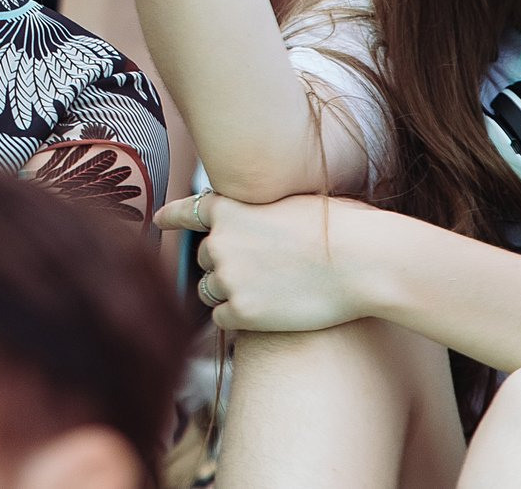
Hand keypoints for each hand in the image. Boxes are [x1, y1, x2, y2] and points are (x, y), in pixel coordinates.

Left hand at [157, 190, 377, 333]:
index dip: (173, 216)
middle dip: (226, 264)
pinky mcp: (243, 311)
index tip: (159, 219)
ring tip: (268, 291)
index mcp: (229, 208)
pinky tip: (266, 313)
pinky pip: (222, 319)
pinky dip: (238, 318)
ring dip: (230, 292)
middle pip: (205, 258)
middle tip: (264, 270)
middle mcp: (219, 241)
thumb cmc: (340, 226)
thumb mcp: (290, 202)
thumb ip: (259, 210)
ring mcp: (228, 277)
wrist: (362, 260)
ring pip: (210, 290)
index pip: (189, 210)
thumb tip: (253, 218)